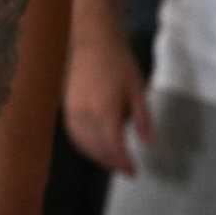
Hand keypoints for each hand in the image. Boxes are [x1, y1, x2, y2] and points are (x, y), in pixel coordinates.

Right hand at [63, 30, 151, 175]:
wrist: (94, 42)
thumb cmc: (119, 64)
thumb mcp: (138, 91)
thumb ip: (143, 119)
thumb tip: (148, 143)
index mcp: (105, 111)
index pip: (113, 147)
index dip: (124, 163)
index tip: (134, 172)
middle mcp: (85, 114)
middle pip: (97, 149)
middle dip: (112, 163)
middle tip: (125, 170)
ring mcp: (72, 111)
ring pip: (83, 145)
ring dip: (97, 158)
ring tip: (112, 163)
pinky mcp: (67, 107)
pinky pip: (73, 135)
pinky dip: (83, 147)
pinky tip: (94, 149)